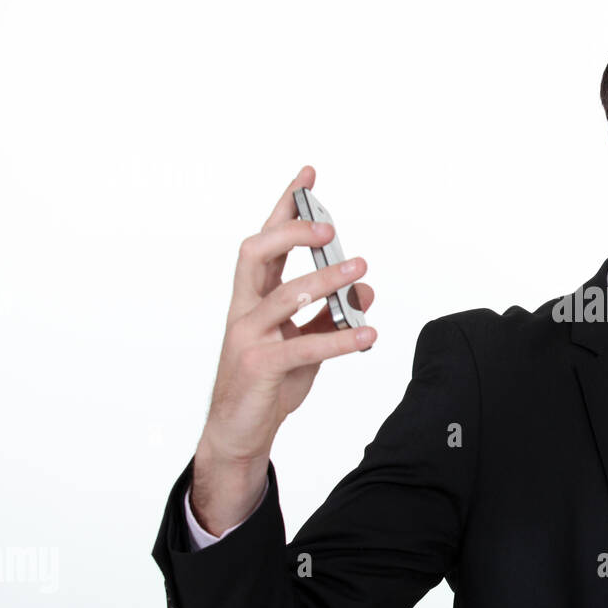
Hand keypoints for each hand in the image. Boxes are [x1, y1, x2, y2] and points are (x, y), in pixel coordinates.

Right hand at [199, 165, 377, 467]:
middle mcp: (244, 309)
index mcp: (252, 297)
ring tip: (359, 269)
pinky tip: (367, 334)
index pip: (266, 241)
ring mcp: (248, 336)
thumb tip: (364, 286)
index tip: (307, 175)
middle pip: (257, 254)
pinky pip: (303, 346)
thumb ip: (331, 313)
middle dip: (291, 234)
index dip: (285, 207)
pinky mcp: (259, 366)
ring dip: (324, 280)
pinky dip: (339, 338)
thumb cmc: (269, 382)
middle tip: (327, 227)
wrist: (240, 432)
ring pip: (283, 296)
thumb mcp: (307, 343)